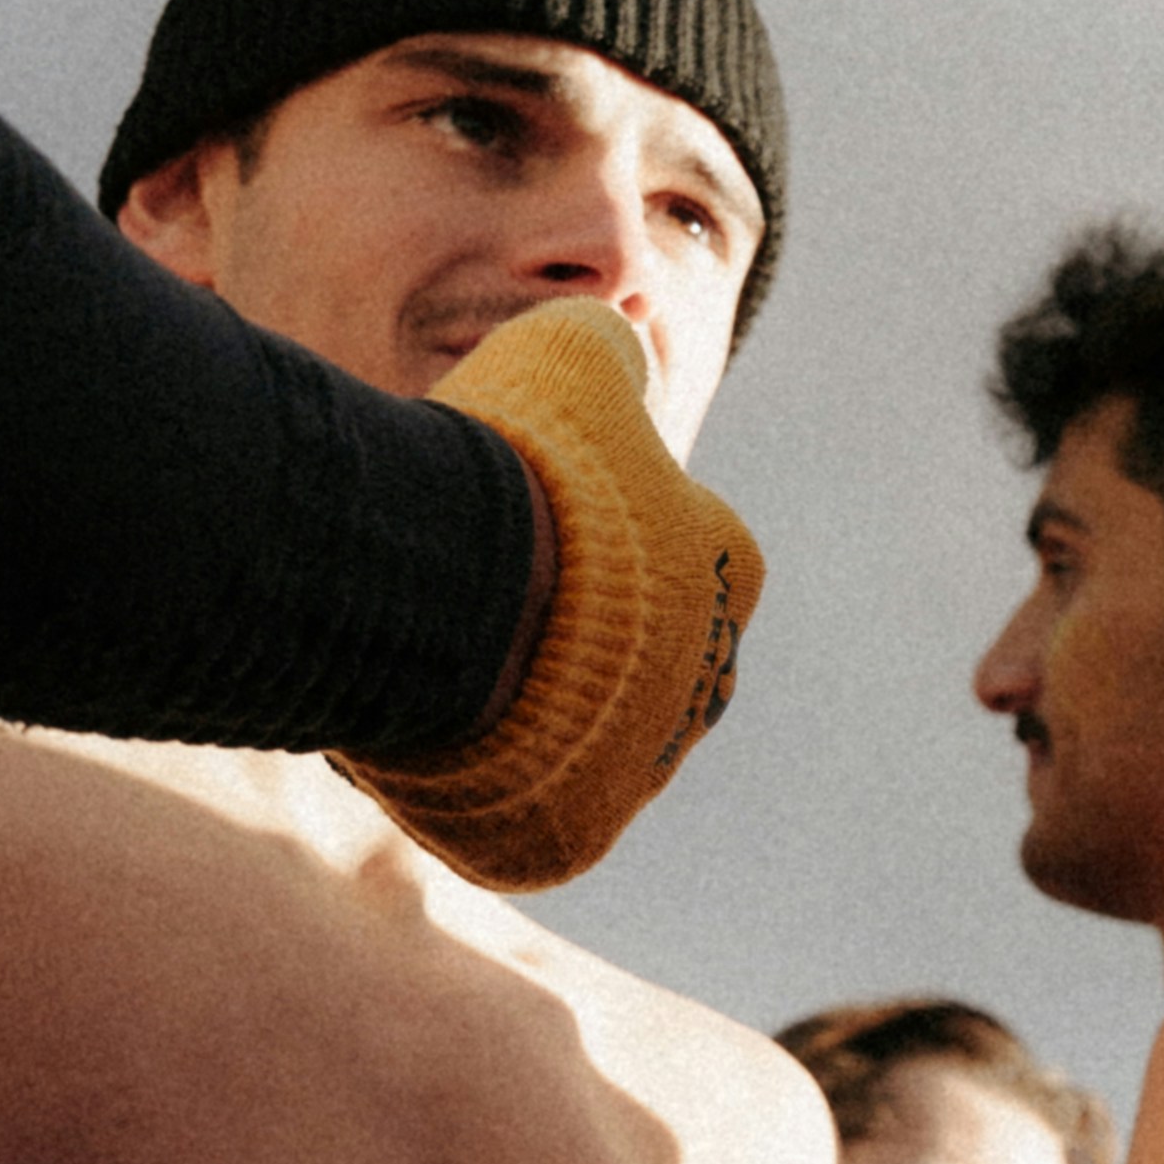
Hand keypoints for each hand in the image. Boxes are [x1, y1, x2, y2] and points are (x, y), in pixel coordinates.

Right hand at [351, 299, 764, 894]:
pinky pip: (532, 807)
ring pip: (579, 734)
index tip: (525, 515)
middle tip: (477, 598)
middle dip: (565, 632)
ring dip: (524, 708)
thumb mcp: (574, 354)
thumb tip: (622, 331)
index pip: (663, 543)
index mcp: (724, 566)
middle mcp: (705, 676)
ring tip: (445, 663)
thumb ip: (606, 345)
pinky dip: (489, 780)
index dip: (588, 527)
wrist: (465, 589)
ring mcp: (643, 763)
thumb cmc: (525, 465)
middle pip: (628, 653)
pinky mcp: (574, 831)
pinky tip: (439, 736)